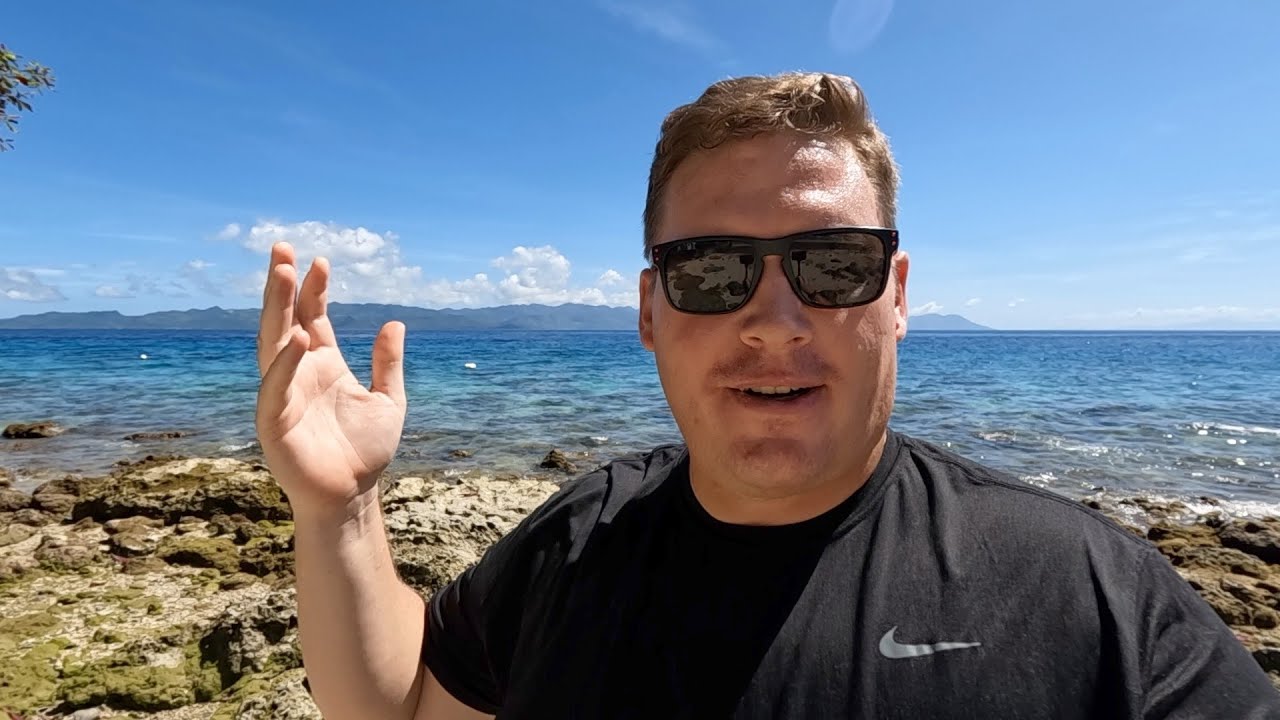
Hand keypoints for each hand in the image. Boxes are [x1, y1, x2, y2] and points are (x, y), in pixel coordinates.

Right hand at [254, 242, 406, 517]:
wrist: (353, 496)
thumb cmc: (365, 451)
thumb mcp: (388, 399)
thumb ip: (387, 363)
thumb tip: (395, 323)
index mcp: (323, 365)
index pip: (312, 316)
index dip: (313, 289)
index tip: (320, 260)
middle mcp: (298, 373)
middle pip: (285, 320)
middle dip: (282, 285)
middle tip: (282, 249)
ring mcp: (283, 395)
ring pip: (273, 344)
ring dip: (275, 310)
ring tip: (281, 275)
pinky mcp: (274, 423)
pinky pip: (274, 388)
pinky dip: (283, 364)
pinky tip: (296, 339)